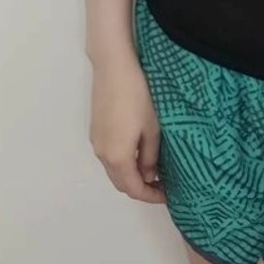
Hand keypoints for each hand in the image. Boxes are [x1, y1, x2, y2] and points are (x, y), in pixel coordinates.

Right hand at [89, 62, 167, 204]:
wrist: (114, 67)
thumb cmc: (138, 96)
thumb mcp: (152, 128)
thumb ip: (150, 156)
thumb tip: (149, 175)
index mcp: (117, 157)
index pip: (133, 189)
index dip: (150, 196)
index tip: (168, 195)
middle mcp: (102, 154)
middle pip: (121, 182)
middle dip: (140, 188)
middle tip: (162, 185)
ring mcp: (96, 141)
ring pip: (114, 168)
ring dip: (131, 174)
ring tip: (153, 169)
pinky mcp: (96, 129)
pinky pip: (109, 155)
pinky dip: (123, 161)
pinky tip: (138, 152)